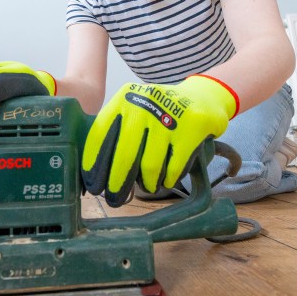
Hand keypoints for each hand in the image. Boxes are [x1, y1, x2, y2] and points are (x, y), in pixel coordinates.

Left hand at [82, 75, 238, 206]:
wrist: (204, 96)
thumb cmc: (161, 111)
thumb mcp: (135, 109)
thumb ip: (117, 130)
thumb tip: (96, 171)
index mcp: (124, 98)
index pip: (101, 135)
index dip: (93, 163)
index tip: (92, 184)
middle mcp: (144, 104)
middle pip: (124, 155)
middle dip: (116, 183)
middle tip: (113, 199)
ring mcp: (169, 116)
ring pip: (150, 166)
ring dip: (148, 183)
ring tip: (148, 187)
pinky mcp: (193, 128)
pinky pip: (174, 167)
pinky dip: (169, 179)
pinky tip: (167, 181)